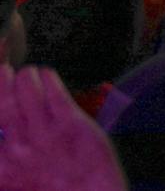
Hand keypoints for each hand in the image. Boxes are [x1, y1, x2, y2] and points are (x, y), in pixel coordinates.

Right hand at [0, 64, 126, 190]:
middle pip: (2, 106)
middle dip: (1, 84)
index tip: (0, 88)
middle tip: (3, 72)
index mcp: (2, 169)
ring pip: (28, 91)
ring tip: (27, 74)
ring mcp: (44, 136)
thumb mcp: (15, 180)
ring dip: (26, 78)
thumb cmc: (52, 190)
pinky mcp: (71, 124)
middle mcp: (17, 151)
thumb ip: (6, 160)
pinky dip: (47, 79)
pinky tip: (46, 75)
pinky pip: (54, 93)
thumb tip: (7, 137)